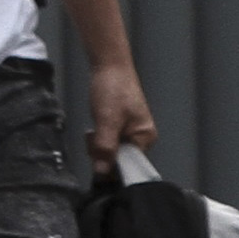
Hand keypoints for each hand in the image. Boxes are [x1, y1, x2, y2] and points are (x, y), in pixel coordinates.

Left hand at [87, 59, 156, 180]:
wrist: (109, 64)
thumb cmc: (112, 89)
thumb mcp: (107, 120)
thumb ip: (106, 147)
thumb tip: (102, 172)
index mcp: (145, 138)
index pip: (127, 165)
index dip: (109, 163)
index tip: (96, 152)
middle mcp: (141, 137)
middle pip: (118, 159)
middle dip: (101, 151)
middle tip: (93, 133)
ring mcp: (130, 131)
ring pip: (110, 150)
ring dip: (98, 143)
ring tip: (94, 127)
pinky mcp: (120, 126)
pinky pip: (108, 141)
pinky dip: (98, 137)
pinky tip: (94, 126)